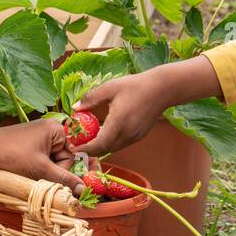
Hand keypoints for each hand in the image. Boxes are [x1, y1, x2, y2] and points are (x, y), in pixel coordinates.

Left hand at [0, 119, 84, 195]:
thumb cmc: (11, 155)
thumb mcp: (40, 169)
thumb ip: (63, 179)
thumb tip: (83, 190)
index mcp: (56, 130)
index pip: (73, 155)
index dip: (67, 172)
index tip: (68, 187)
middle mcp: (50, 131)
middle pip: (63, 159)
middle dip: (54, 173)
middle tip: (42, 180)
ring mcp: (38, 138)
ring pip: (51, 162)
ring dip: (44, 173)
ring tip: (30, 176)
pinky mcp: (28, 145)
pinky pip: (41, 160)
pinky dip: (36, 170)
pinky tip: (27, 174)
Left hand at [72, 56, 223, 156]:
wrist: (162, 89)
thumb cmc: (135, 86)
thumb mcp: (110, 88)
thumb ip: (91, 98)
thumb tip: (75, 108)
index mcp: (118, 123)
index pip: (99, 144)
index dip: (85, 149)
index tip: (73, 148)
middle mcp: (127, 134)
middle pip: (105, 150)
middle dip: (90, 150)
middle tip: (78, 144)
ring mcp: (135, 136)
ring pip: (113, 148)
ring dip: (100, 147)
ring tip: (89, 139)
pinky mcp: (139, 136)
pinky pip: (121, 144)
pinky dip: (110, 142)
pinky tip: (104, 133)